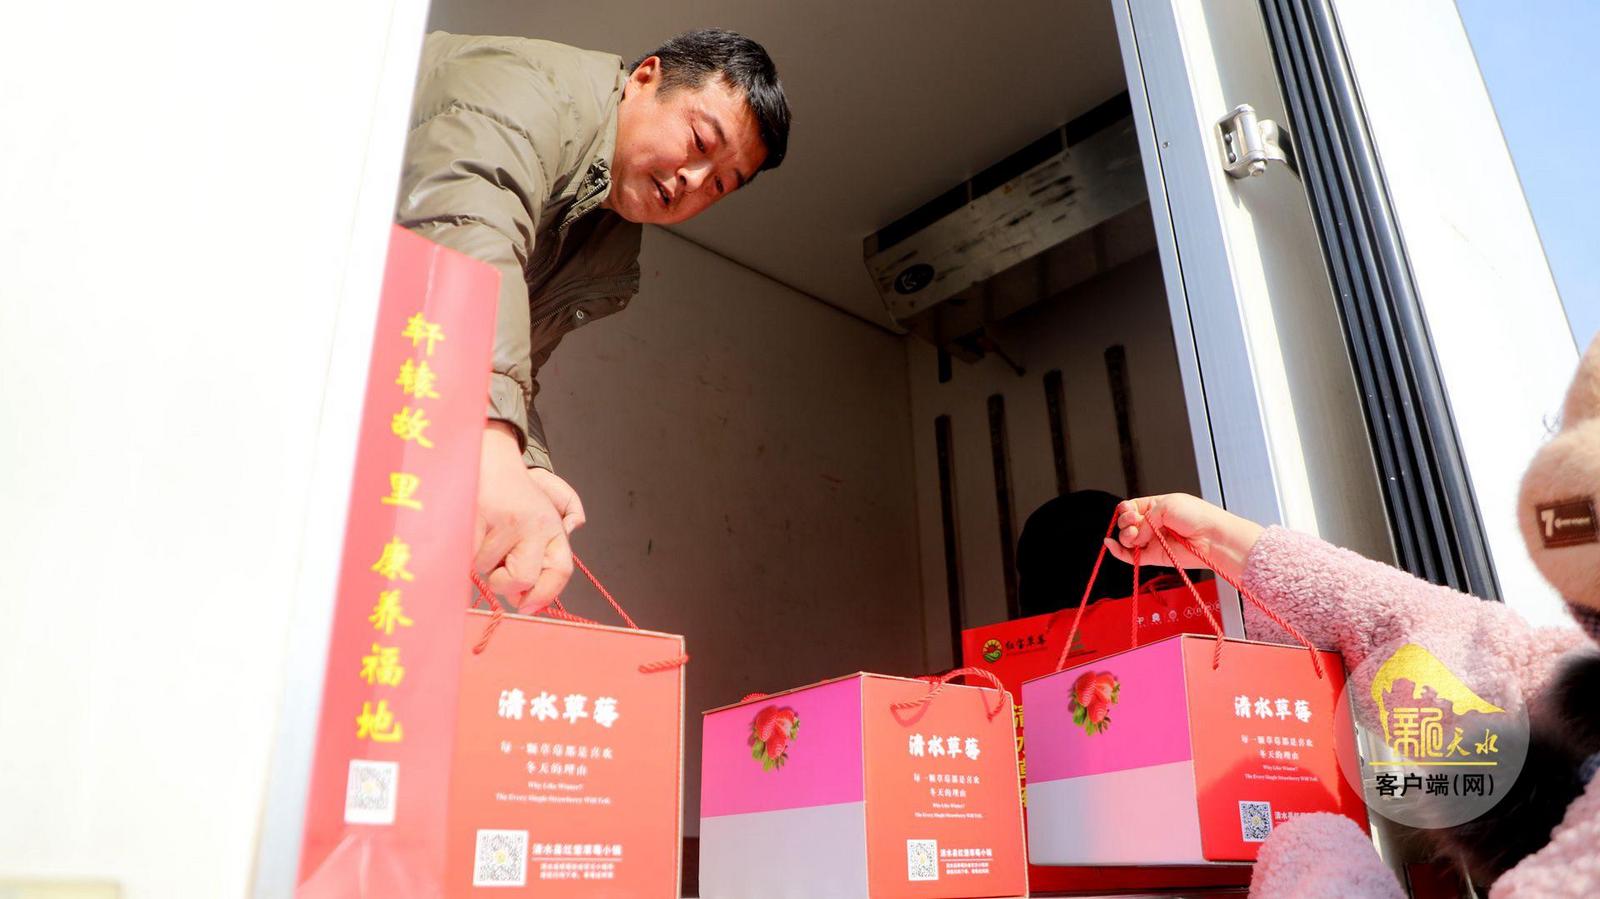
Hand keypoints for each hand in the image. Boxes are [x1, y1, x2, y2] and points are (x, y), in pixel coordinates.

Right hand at [473, 422, 585, 611]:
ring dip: (478, 560)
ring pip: (486, 569)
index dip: (545, 594)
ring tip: (483, 531)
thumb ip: (538, 559)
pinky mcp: (480, 518)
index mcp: (552, 528)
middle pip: (522, 580)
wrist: (487, 458)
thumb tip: (527, 600)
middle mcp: (536, 525)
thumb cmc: (509, 498)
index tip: (527, 606)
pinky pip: (465, 556)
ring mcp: (507, 522)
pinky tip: (469, 527)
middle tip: (496, 563)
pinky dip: (462, 550)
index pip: (561, 570)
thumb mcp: (537, 522)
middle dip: (504, 583)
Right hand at [1105, 493, 1263, 582]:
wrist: (1212, 537)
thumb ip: (1145, 518)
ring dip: (1125, 536)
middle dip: (1125, 523)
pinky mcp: (1154, 556)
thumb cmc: (1197, 516)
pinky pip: (1131, 556)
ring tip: (1135, 536)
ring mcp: (1152, 540)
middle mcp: (1152, 524)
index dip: (1126, 510)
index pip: (1130, 508)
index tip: (1130, 512)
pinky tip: (1111, 544)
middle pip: (1126, 523)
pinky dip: (1118, 551)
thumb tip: (1135, 535)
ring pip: (1126, 539)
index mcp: (1155, 507)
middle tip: (1135, 524)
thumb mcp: (1167, 505)